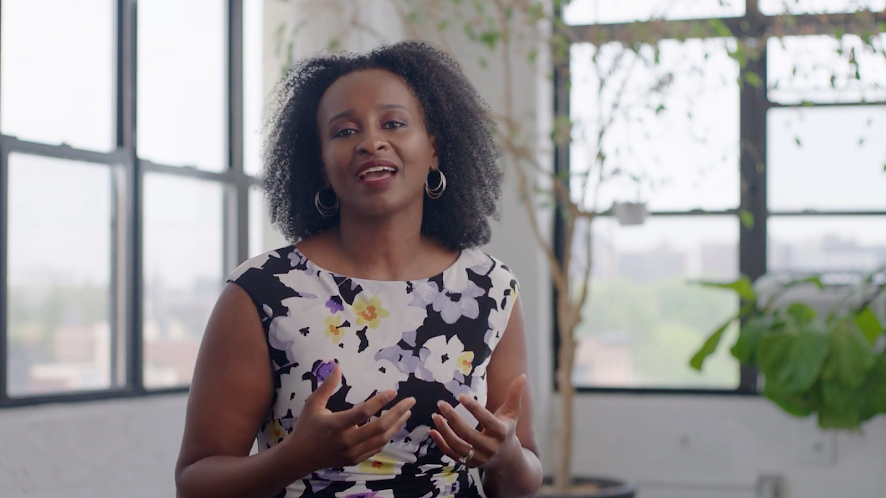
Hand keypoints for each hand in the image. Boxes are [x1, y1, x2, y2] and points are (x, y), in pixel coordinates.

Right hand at [284, 365, 414, 470]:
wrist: (299, 457)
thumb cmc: (306, 427)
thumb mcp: (313, 404)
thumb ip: (327, 386)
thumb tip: (338, 366)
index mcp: (336, 424)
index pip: (363, 412)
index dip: (380, 401)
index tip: (393, 391)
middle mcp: (347, 440)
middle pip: (380, 427)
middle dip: (398, 413)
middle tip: (410, 401)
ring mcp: (352, 452)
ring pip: (382, 439)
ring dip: (397, 425)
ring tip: (407, 412)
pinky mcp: (355, 460)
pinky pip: (377, 448)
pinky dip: (388, 436)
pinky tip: (394, 426)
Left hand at [430, 374, 525, 467]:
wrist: (507, 459)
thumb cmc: (507, 430)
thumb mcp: (512, 414)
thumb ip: (514, 395)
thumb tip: (522, 376)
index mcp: (501, 433)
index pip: (486, 420)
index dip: (473, 408)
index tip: (460, 395)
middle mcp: (490, 448)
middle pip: (468, 434)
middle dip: (453, 418)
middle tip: (441, 403)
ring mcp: (479, 458)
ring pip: (458, 446)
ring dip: (444, 431)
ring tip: (435, 416)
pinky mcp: (469, 464)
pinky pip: (452, 454)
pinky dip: (441, 444)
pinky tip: (432, 431)